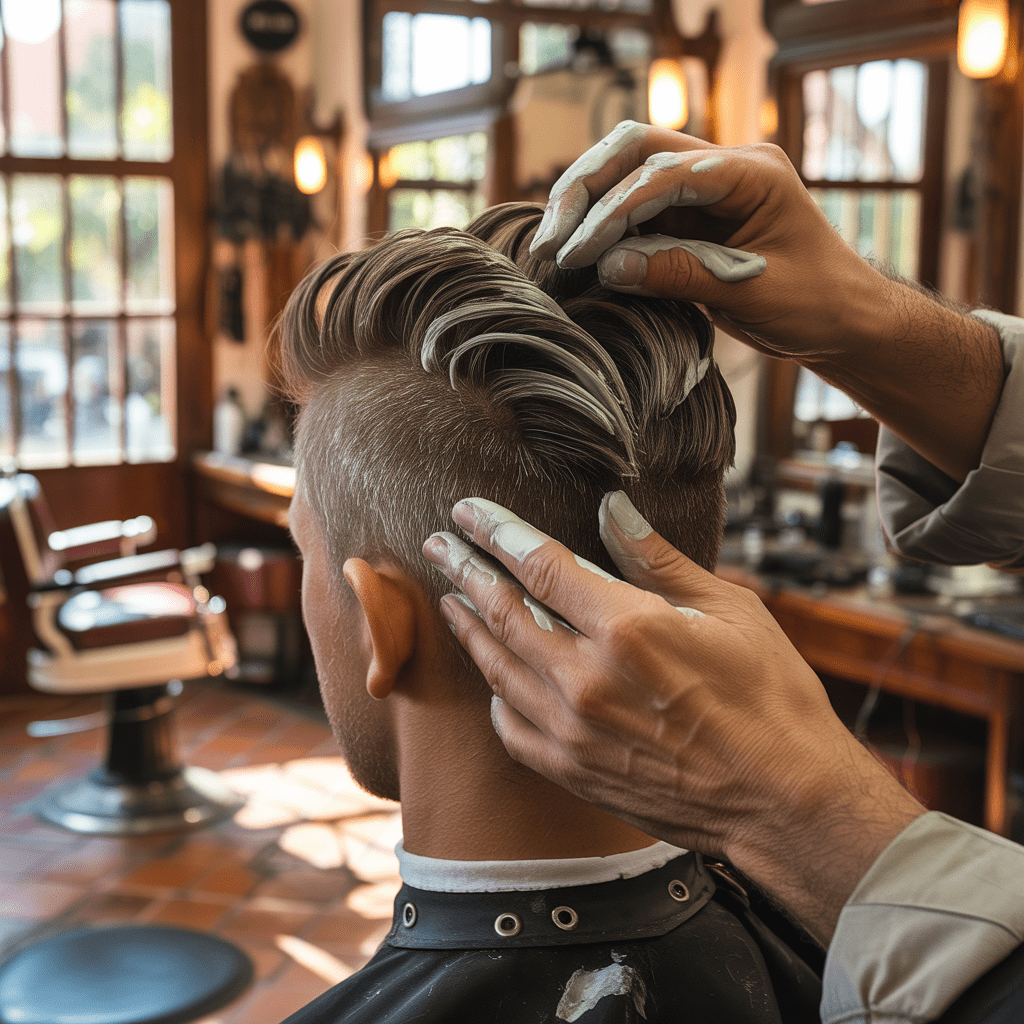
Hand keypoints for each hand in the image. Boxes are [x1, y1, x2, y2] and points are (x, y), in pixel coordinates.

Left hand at [422, 491, 924, 942]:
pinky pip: (510, 727)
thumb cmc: (770, 699)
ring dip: (468, 626)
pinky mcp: (573, 771)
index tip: (467, 510)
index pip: (539, 564)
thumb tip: (613, 508)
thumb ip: (657, 559)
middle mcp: (586, 679)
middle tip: (438, 543)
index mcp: (627, 628)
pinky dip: (496, 694)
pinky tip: (492, 677)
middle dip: (464, 570)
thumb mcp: (728, 610)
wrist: (785, 802)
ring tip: (449, 598)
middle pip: (502, 610)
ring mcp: (573, 731)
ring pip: (497, 666)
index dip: (496, 531)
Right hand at [532, 121, 1002, 482]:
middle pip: (637, 148)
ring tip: (550, 247)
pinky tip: (574, 252)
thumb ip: (680, 274)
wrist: (843, 321)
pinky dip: (602, 228)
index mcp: (752, 171)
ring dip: (585, 204)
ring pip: (628, 172)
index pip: (665, 172)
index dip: (615, 210)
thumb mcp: (750, 294)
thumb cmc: (816, 304)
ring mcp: (705, 189)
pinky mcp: (690, 217)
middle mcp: (725, 167)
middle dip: (586, 188)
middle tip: (550, 239)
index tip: (579, 252)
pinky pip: (635, 210)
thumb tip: (607, 267)